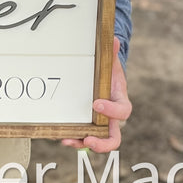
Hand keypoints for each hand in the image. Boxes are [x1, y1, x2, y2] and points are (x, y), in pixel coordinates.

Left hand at [62, 38, 130, 152]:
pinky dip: (72, 138)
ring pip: (96, 141)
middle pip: (114, 138)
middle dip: (102, 142)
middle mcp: (111, 118)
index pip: (123, 111)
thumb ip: (110, 53)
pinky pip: (81, 136)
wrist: (103, 79)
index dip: (112, 110)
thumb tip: (112, 38)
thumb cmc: (108, 72)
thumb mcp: (109, 62)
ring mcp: (99, 124)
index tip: (96, 104)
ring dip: (81, 143)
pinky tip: (60, 136)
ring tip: (68, 140)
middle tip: (90, 139)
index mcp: (120, 102)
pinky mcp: (87, 125)